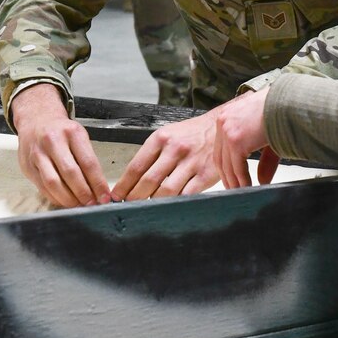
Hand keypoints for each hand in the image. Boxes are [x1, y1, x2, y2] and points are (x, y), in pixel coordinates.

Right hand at [11, 83, 110, 207]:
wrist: (36, 120)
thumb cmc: (61, 131)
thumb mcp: (79, 136)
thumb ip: (87, 160)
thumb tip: (98, 189)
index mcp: (72, 133)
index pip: (88, 162)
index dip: (97, 183)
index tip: (104, 197)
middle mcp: (53, 141)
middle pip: (70, 173)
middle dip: (83, 193)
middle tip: (92, 204)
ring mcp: (37, 154)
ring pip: (53, 182)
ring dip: (68, 199)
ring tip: (78, 205)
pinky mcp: (27, 165)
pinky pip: (42, 187)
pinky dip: (55, 198)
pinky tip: (64, 201)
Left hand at [113, 89, 276, 200]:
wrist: (222, 127)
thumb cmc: (191, 134)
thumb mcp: (168, 135)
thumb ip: (152, 154)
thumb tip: (132, 181)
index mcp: (161, 138)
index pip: (136, 167)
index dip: (124, 186)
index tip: (116, 197)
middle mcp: (175, 149)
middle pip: (148, 181)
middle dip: (134, 198)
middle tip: (127, 208)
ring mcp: (191, 162)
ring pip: (166, 191)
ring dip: (153, 203)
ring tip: (145, 211)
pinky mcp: (207, 174)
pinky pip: (187, 195)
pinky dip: (175, 204)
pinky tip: (168, 209)